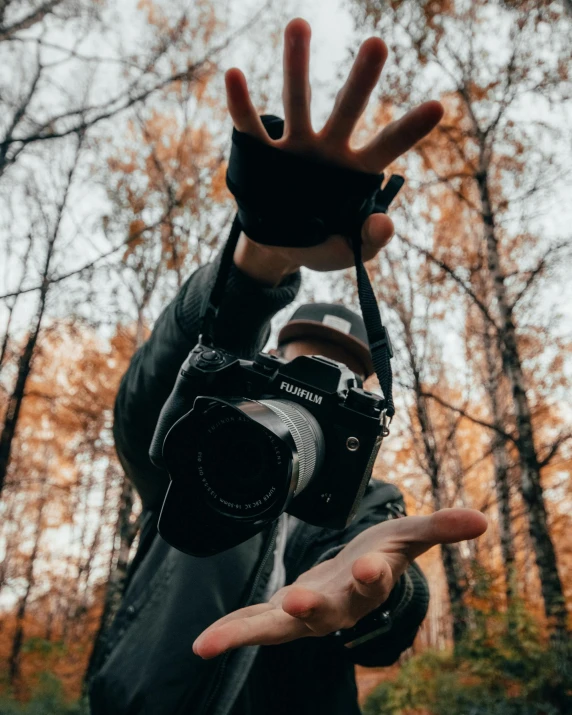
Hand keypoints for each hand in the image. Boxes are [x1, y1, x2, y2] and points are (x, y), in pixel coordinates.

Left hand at [192, 508, 486, 658]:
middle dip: (314, 608)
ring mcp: (309, 612)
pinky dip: (233, 631)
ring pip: (281, 626)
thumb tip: (480, 520)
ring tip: (214, 642)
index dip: (375, 573)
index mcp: (371, 582)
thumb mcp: (411, 533)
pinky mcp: (283, 612)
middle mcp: (340, 604)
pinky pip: (256, 622)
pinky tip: (205, 640)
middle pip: (327, 611)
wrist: (358, 573)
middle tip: (299, 603)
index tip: (371, 565)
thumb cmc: (384, 553)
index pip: (377, 579)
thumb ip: (440, 527)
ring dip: (252, 630)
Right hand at [228, 17, 443, 285]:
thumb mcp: (349, 251)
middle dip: (362, 78)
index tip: (439, 106)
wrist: (280, 249)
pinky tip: (233, 75)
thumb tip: (385, 223)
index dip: (410, 128)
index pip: (387, 145)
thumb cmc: (322, 244)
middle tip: (378, 43)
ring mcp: (295, 149)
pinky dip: (240, 105)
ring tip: (299, 24)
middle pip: (348, 109)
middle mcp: (328, 151)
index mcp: (357, 172)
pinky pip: (250, 128)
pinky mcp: (262, 156)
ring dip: (296, 65)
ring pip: (297, 102)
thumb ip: (370, 240)